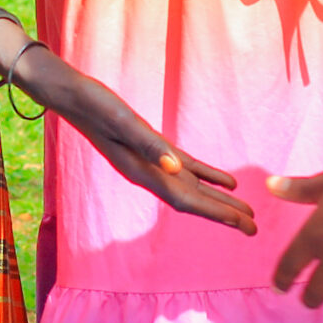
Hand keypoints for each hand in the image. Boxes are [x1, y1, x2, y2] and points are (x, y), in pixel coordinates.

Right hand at [12, 46, 256, 234]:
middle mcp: (148, 173)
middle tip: (254, 228)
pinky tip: (224, 181)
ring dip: (217, 200)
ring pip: (191, 187)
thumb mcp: (121, 120)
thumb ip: (148, 144)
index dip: (216, 213)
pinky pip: (185, 168)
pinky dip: (206, 176)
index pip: (186, 200)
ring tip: (245, 212)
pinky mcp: (151, 148)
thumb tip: (177, 168)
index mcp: (142, 171)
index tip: (243, 224)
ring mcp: (149, 162)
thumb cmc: (93, 104)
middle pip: (192, 199)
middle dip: (223, 214)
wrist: (68, 95)